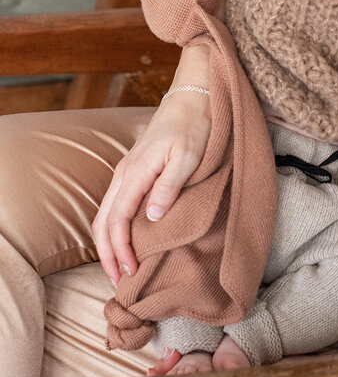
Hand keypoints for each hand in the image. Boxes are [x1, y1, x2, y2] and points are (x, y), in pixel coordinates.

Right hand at [92, 87, 210, 283]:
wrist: (192, 96)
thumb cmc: (194, 125)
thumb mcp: (188, 157)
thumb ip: (169, 187)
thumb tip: (151, 218)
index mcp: (136, 173)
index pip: (118, 221)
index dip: (121, 250)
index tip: (131, 272)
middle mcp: (124, 173)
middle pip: (103, 220)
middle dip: (107, 253)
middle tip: (118, 280)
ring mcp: (127, 169)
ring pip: (106, 212)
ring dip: (108, 241)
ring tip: (118, 265)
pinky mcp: (134, 167)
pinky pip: (115, 202)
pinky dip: (114, 225)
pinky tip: (126, 235)